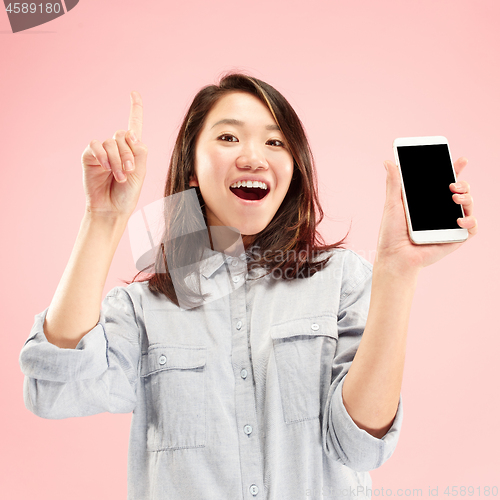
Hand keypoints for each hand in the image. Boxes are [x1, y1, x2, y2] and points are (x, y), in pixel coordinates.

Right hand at [81, 91, 147, 217]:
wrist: (111, 209)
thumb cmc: (127, 193)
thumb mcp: (140, 172)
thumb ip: (139, 151)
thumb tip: (131, 133)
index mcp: (133, 149)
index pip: (134, 125)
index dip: (135, 108)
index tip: (134, 93)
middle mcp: (118, 147)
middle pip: (123, 135)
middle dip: (128, 153)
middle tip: (129, 171)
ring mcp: (103, 151)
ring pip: (111, 142)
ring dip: (118, 160)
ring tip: (119, 176)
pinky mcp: (89, 156)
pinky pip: (96, 146)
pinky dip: (103, 156)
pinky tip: (106, 168)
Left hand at [375, 158, 477, 273]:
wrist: (395, 257)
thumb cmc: (391, 234)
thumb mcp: (392, 204)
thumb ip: (394, 183)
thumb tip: (388, 161)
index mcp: (427, 202)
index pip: (444, 182)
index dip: (454, 170)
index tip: (461, 160)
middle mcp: (440, 212)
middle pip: (460, 191)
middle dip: (462, 183)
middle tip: (452, 184)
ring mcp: (449, 224)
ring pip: (468, 206)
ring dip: (467, 197)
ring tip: (454, 196)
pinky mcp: (455, 238)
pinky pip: (472, 227)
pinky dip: (470, 220)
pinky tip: (459, 218)